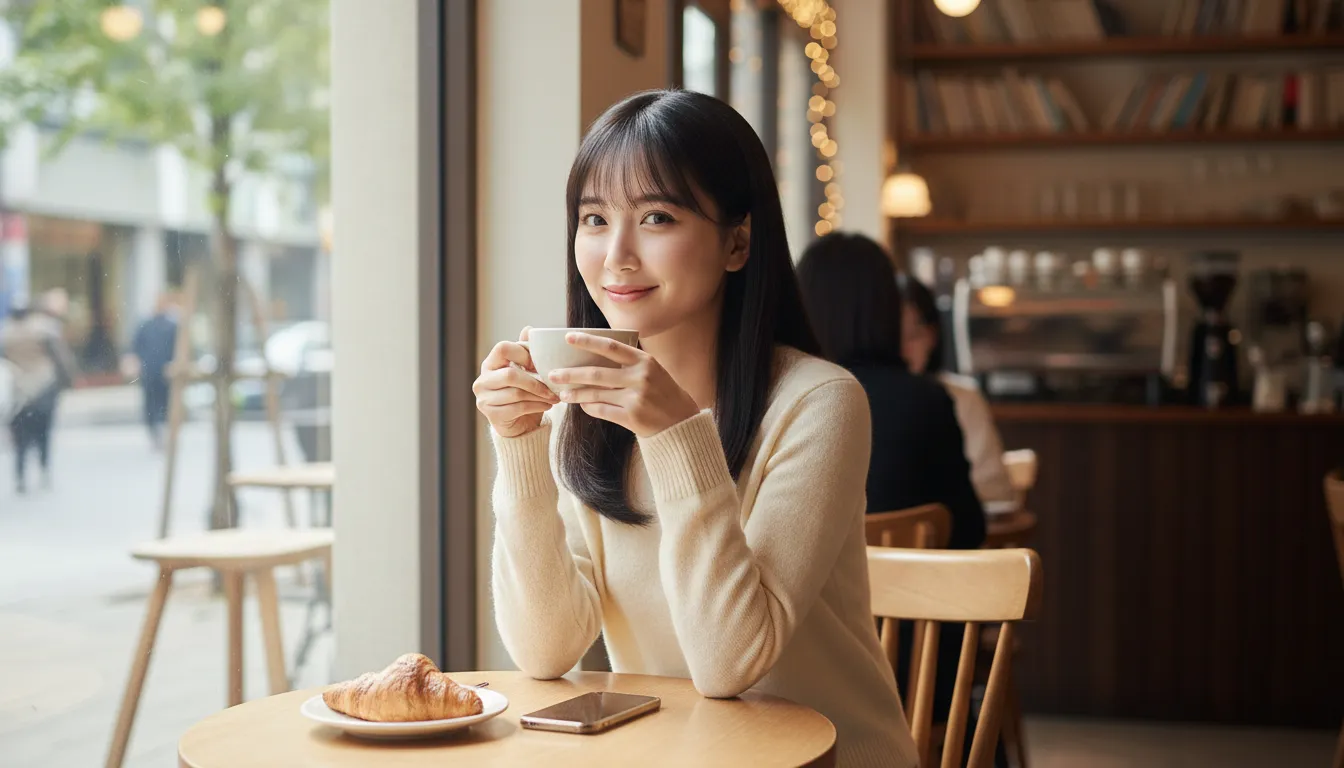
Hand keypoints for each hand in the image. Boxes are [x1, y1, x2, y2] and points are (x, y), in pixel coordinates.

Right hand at [472, 327, 559, 437]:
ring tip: (554, 396)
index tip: (540, 364)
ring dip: (540, 395)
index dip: (524, 353)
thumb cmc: (523, 393)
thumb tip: (529, 329)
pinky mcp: (491, 415)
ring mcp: (484, 398)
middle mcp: (482, 380)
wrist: (519, 424)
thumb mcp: (526, 371)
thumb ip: (526, 352)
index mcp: (490, 364)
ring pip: (516, 393)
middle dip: (535, 381)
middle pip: (510, 375)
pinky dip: (537, 406)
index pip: (502, 348)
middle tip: (553, 385)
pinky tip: (547, 405)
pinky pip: (518, 408)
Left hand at [548, 332, 700, 437]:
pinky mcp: (632, 417)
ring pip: (595, 394)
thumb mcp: (654, 372)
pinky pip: (601, 410)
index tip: (568, 338)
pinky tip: (581, 405)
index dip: (588, 341)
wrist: (682, 423)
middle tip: (553, 373)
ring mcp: (636, 398)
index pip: (611, 347)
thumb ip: (630, 363)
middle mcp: (640, 378)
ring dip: (575, 394)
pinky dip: (588, 407)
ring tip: (562, 393)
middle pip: (596, 373)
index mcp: (645, 361)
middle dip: (571, 373)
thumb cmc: (664, 394)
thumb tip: (595, 356)